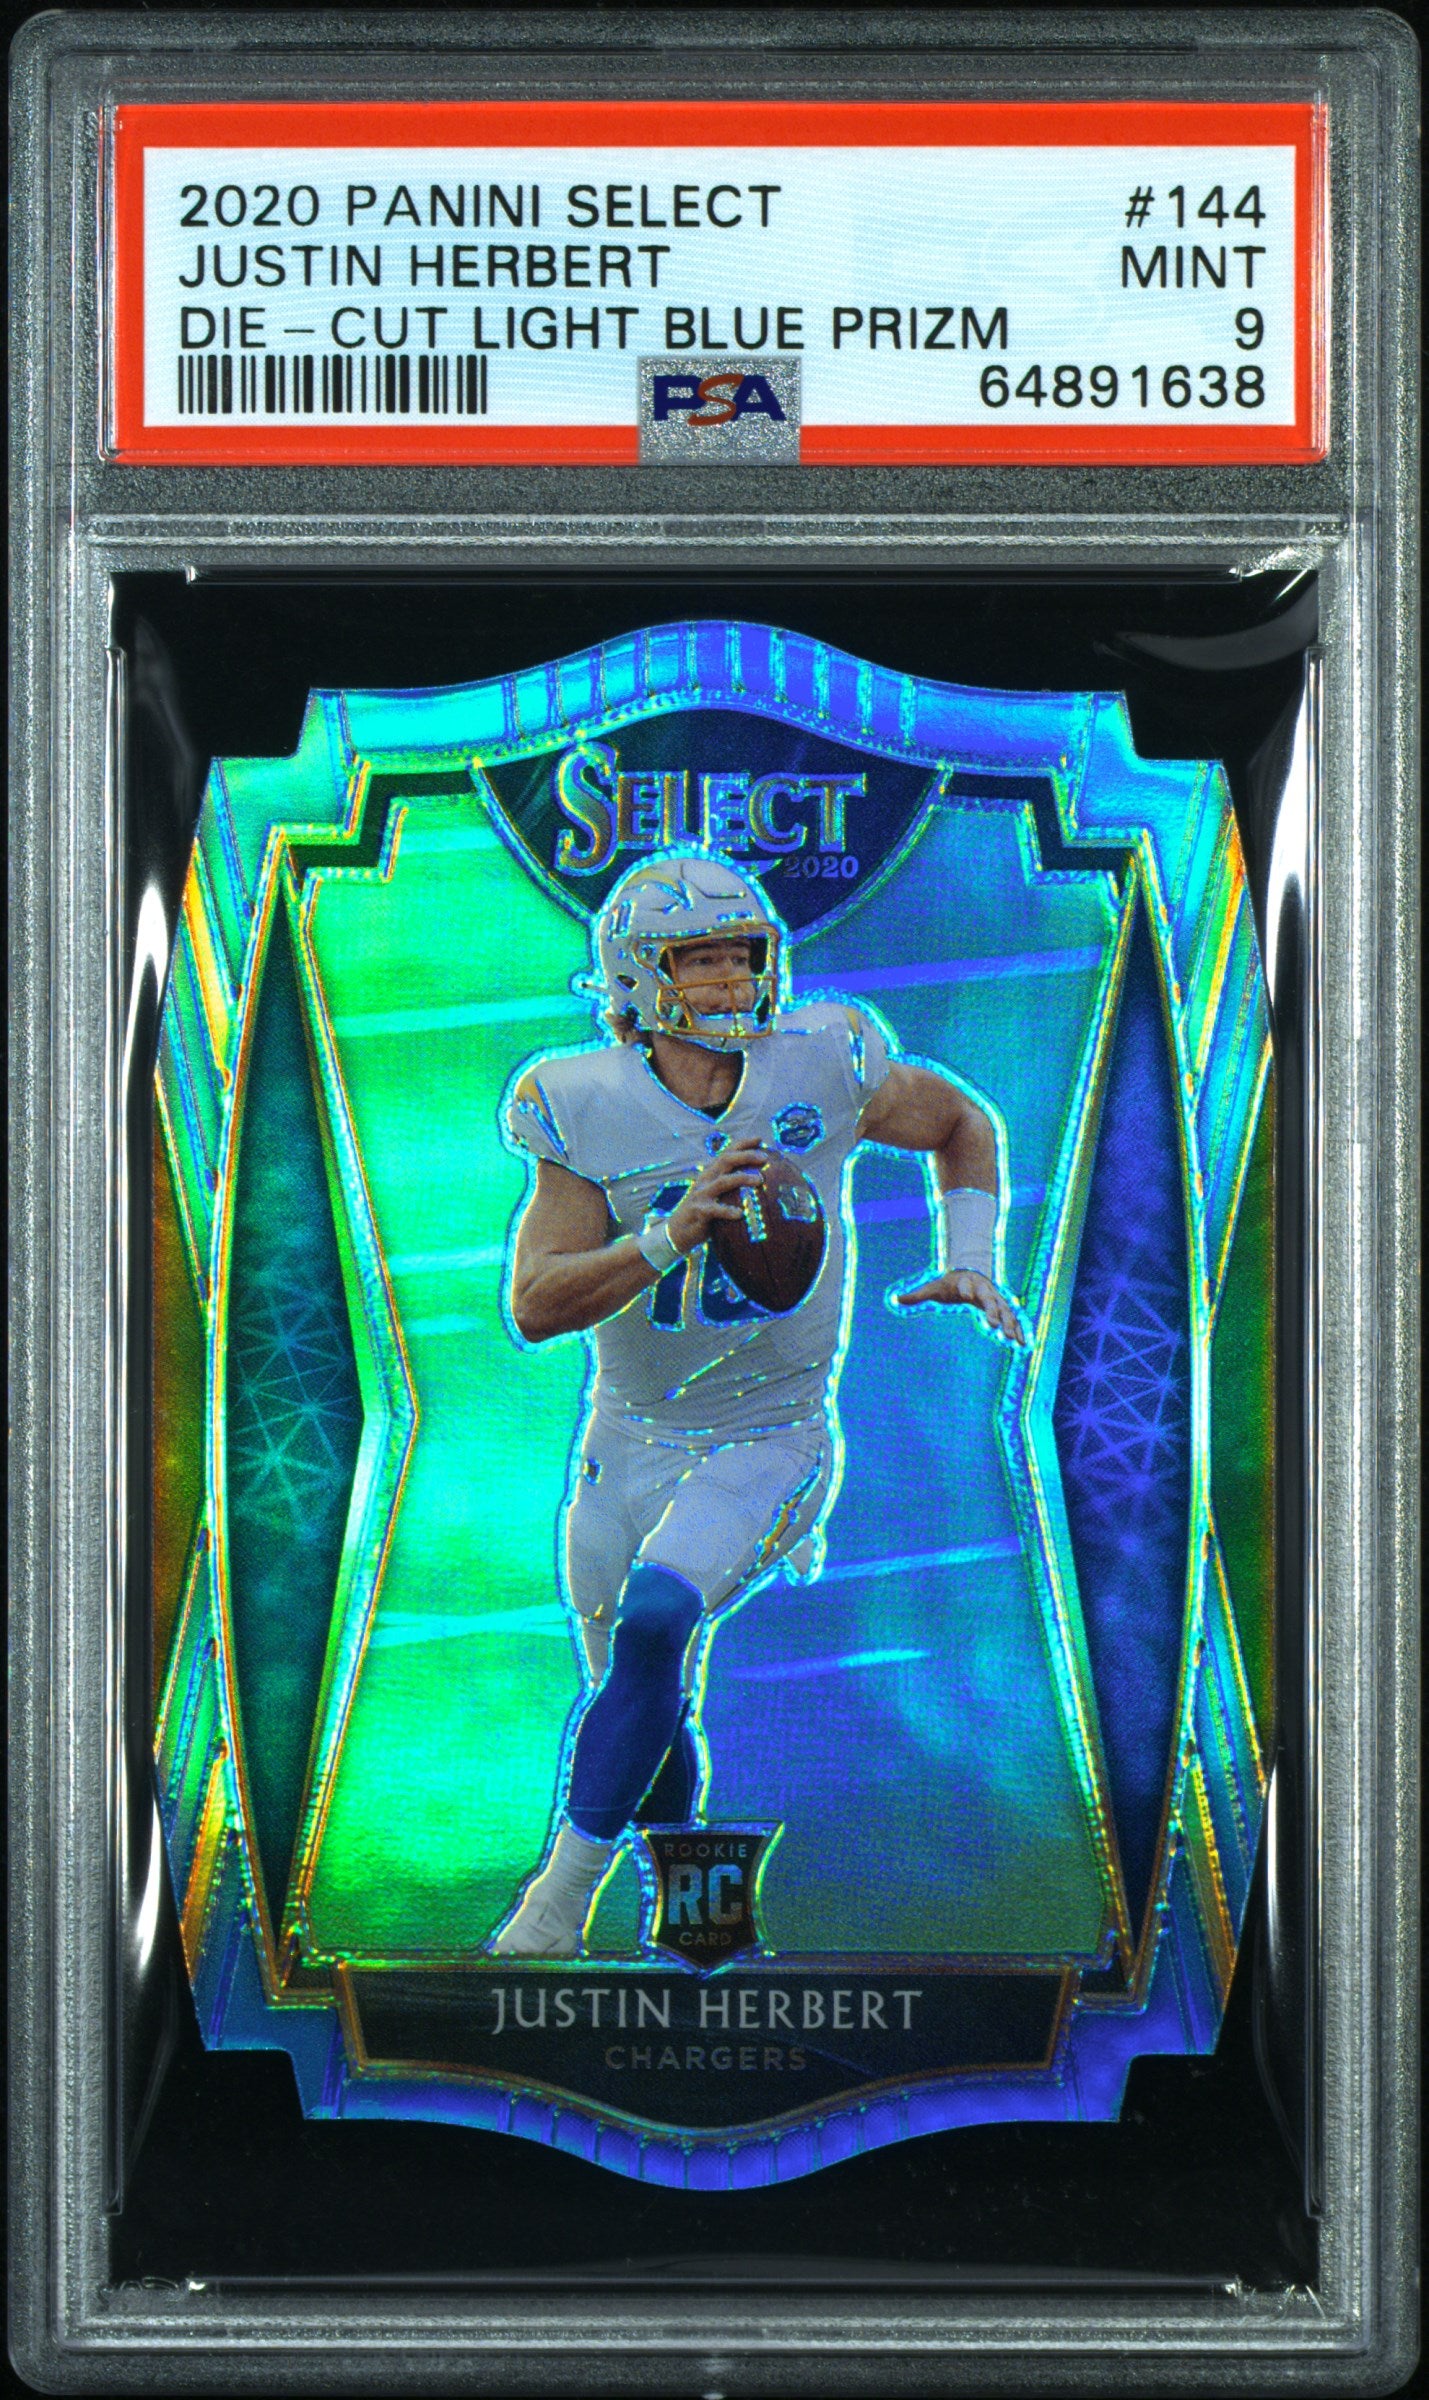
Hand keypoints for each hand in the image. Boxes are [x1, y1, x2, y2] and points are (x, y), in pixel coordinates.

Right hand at [665, 1141, 767, 1254]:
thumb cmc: (704, 1212)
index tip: (760, 1139)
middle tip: (765, 1157)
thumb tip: (759, 1181)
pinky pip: (715, 1209)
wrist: (677, 1231)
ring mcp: (701, 1195)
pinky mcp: (699, 1211)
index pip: (727, 1152)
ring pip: (723, 1181)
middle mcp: (706, 1179)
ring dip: (742, 1178)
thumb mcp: (715, 1194)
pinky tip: (740, 1213)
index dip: (742, 1144)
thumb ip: (731, 1186)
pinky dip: (728, 1210)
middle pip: (726, 1160)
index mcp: (710, 1173)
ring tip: (759, 1180)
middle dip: (746, 1156)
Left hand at [895, 1268, 1025, 1344]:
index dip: (966, 1290)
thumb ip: (917, 1295)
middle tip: (995, 1326)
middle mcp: (985, 1290)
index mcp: (967, 1283)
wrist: (970, 1272)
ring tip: (1014, 1340)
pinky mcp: (1002, 1307)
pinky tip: (1023, 1343)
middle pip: (991, 1300)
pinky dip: (1019, 1329)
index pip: (967, 1286)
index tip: (966, 1296)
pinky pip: (1012, 1318)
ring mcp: (996, 1298)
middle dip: (994, 1312)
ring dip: (1010, 1324)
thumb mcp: (934, 1288)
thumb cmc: (950, 1284)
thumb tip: (895, 1299)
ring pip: (1006, 1311)